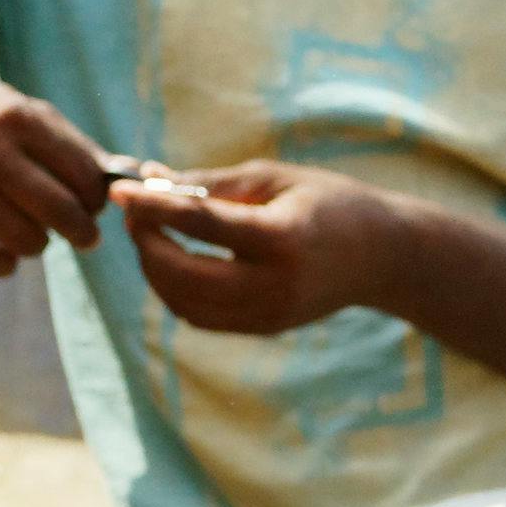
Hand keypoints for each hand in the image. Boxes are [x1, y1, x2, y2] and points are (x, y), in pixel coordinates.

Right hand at [0, 60, 125, 275]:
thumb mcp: (18, 111)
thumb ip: (70, 143)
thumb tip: (130, 172)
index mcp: (18, 117)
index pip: (84, 172)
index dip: (98, 197)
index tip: (93, 206)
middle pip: (62, 211)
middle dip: (84, 232)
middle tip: (86, 238)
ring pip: (28, 241)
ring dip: (40, 246)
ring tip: (32, 235)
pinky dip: (4, 265)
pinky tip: (3, 253)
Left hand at [108, 159, 413, 336]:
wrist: (385, 256)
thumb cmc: (329, 203)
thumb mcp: (273, 178)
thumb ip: (208, 182)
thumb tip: (146, 178)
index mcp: (281, 238)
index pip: (200, 223)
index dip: (153, 206)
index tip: (120, 189)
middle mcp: (274, 284)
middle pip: (182, 273)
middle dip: (147, 242)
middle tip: (135, 212)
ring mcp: (268, 314)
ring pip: (183, 302)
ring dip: (155, 268)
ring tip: (152, 232)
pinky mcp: (263, 328)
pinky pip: (199, 316)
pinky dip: (175, 289)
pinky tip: (174, 259)